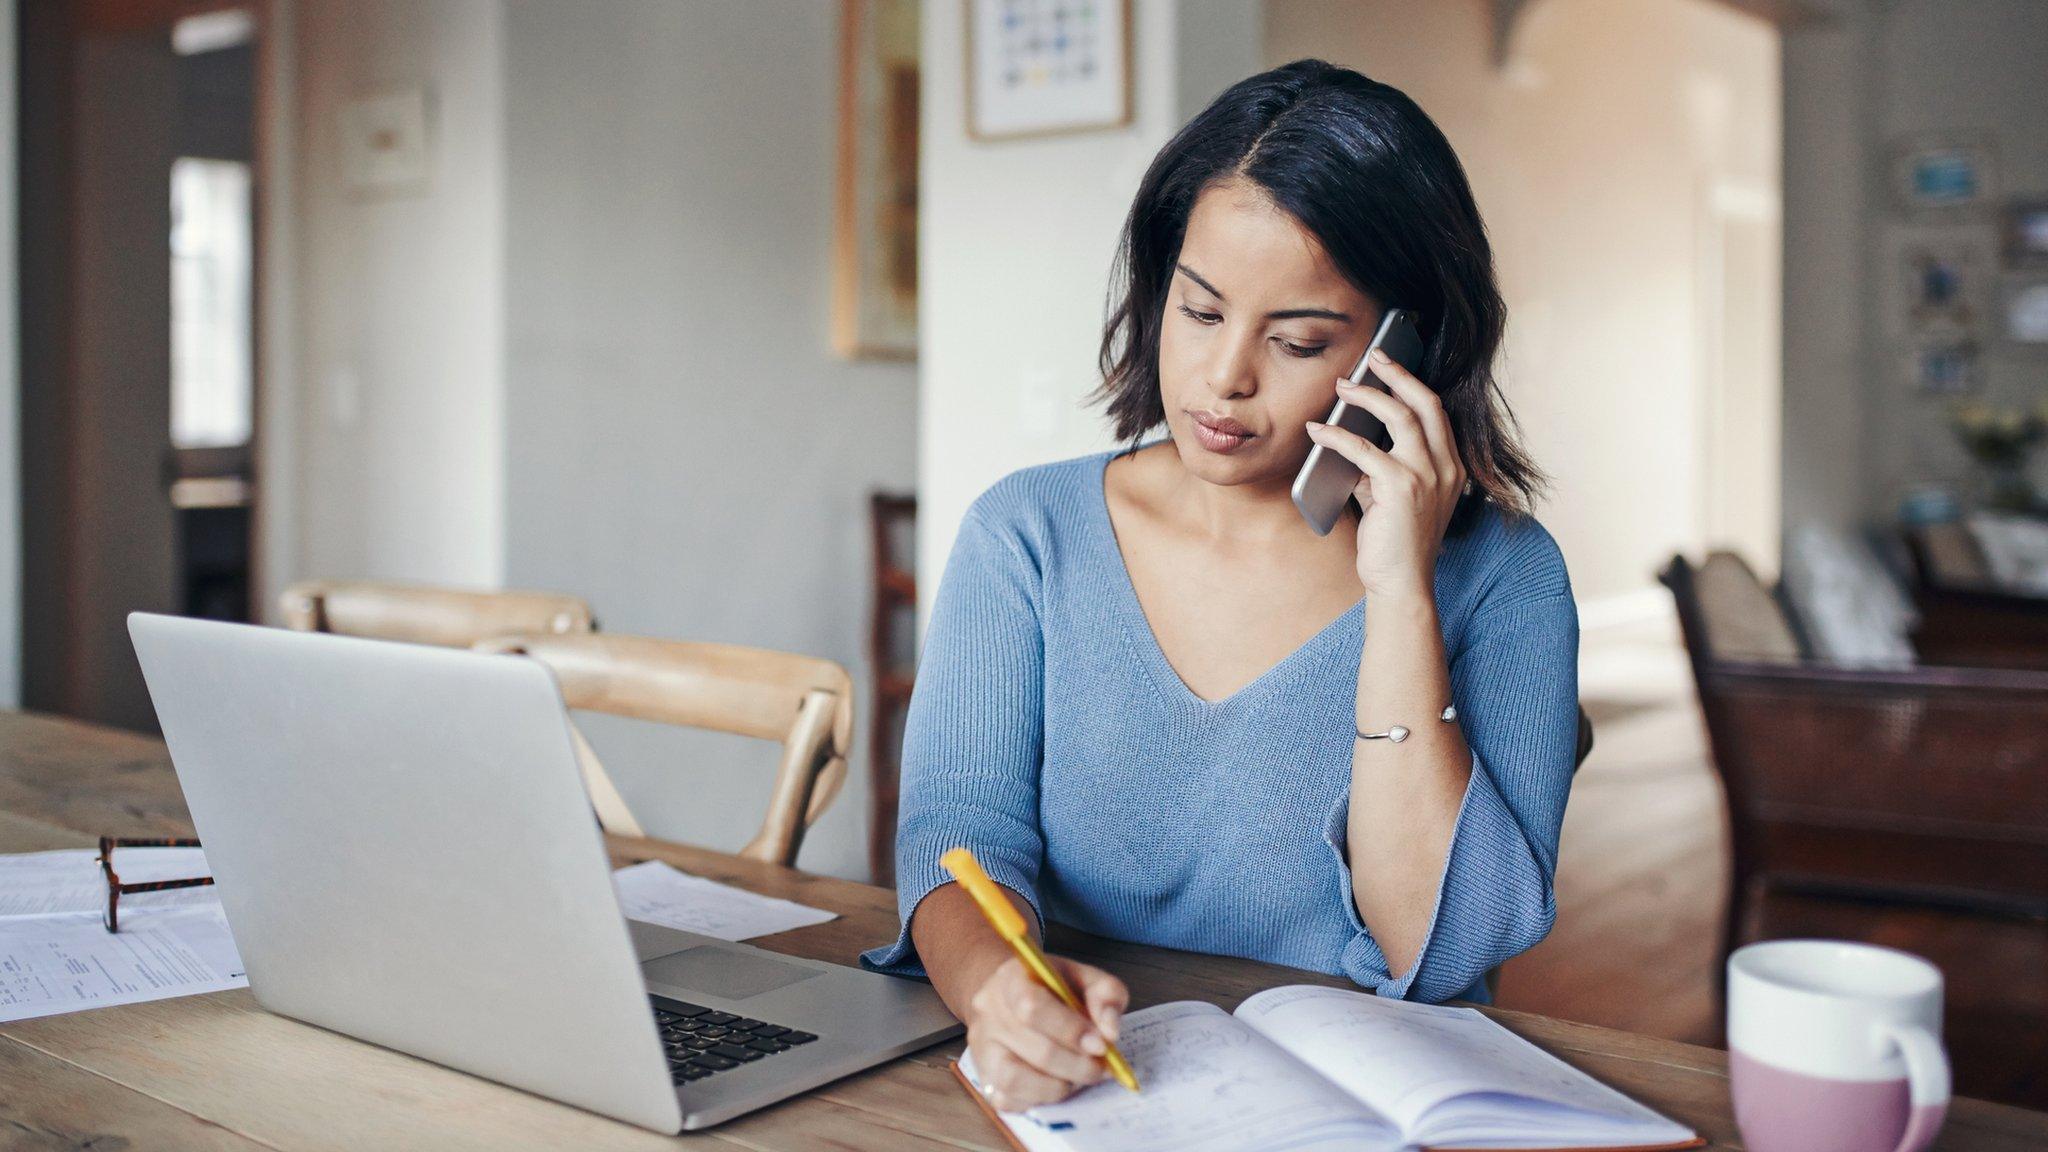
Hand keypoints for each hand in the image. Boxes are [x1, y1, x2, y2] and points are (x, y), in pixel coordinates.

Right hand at [965, 954, 1128, 1111]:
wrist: (1015, 996)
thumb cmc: (1054, 988)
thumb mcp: (1086, 978)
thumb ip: (1106, 995)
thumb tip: (1109, 1032)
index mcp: (1012, 978)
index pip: (1032, 1006)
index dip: (1070, 1030)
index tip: (1101, 1045)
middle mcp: (989, 1012)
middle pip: (1034, 1049)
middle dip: (1077, 1065)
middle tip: (1101, 1068)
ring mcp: (981, 1046)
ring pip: (1015, 1080)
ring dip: (1057, 1086)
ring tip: (1077, 1077)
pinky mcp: (982, 1075)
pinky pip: (1007, 1099)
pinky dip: (1038, 1098)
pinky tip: (1055, 1084)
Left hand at [1304, 348, 1465, 597]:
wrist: (1401, 584)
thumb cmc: (1395, 543)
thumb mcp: (1394, 497)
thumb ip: (1382, 468)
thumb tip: (1352, 438)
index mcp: (1451, 467)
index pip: (1436, 413)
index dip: (1411, 385)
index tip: (1388, 365)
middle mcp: (1446, 467)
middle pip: (1426, 403)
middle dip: (1397, 374)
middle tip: (1371, 356)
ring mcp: (1427, 476)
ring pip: (1400, 417)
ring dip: (1367, 396)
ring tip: (1341, 387)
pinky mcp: (1401, 488)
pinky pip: (1365, 449)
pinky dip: (1337, 435)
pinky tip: (1317, 431)